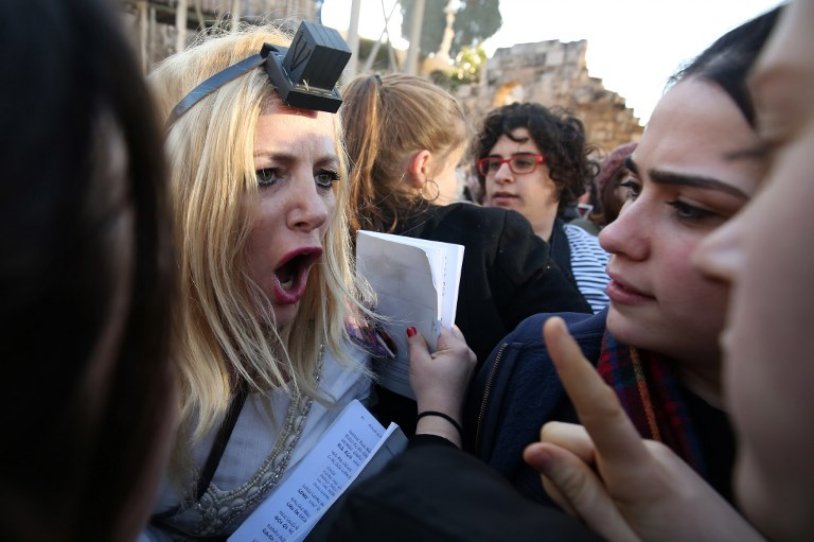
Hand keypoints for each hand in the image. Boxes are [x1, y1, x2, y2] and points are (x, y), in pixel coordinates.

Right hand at [407, 325, 475, 445]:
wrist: (441, 415)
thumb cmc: (429, 387)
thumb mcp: (418, 362)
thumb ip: (416, 342)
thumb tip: (413, 329)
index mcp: (459, 348)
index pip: (442, 328)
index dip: (427, 327)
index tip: (415, 326)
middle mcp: (469, 353)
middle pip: (451, 334)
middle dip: (436, 334)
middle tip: (419, 336)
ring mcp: (470, 364)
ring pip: (454, 345)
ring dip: (441, 345)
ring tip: (423, 347)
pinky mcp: (467, 373)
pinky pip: (456, 356)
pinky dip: (445, 355)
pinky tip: (432, 360)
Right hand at [522, 317, 763, 541]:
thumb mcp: (620, 536)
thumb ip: (577, 492)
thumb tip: (532, 450)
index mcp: (637, 469)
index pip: (598, 407)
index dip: (571, 364)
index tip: (553, 325)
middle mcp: (643, 447)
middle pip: (566, 434)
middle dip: (561, 466)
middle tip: (593, 513)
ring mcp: (650, 450)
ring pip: (580, 448)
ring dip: (579, 478)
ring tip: (615, 518)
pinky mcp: (652, 457)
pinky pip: (600, 456)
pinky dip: (596, 479)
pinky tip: (625, 511)